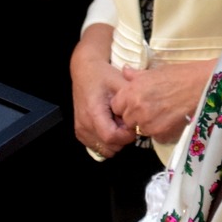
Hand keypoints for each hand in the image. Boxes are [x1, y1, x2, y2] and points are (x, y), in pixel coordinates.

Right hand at [70, 29, 135, 158]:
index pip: (111, 137)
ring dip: (115, 141)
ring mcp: (80, 130)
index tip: (133, 125)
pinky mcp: (80, 132)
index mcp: (93, 112)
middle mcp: (84, 124)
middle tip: (127, 122)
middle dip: (123, 139)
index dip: (126, 135)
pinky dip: (107, 141)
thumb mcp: (121, 83)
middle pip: (109, 147)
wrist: (85, 71)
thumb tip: (141, 119)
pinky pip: (97, 147)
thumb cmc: (104, 75)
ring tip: (118, 123)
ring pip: (104, 150)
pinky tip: (110, 126)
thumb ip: (131, 102)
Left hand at [108, 59, 215, 145]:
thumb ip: (135, 75)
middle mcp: (136, 109)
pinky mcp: (161, 134)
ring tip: (162, 114)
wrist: (201, 86)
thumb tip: (125, 71)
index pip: (116, 106)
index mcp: (131, 92)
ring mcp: (148, 124)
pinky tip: (170, 121)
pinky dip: (161, 132)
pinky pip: (155, 137)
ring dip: (148, 125)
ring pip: (141, 129)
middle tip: (150, 109)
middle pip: (127, 120)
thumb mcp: (154, 71)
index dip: (125, 105)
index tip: (134, 103)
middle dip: (135, 116)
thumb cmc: (180, 75)